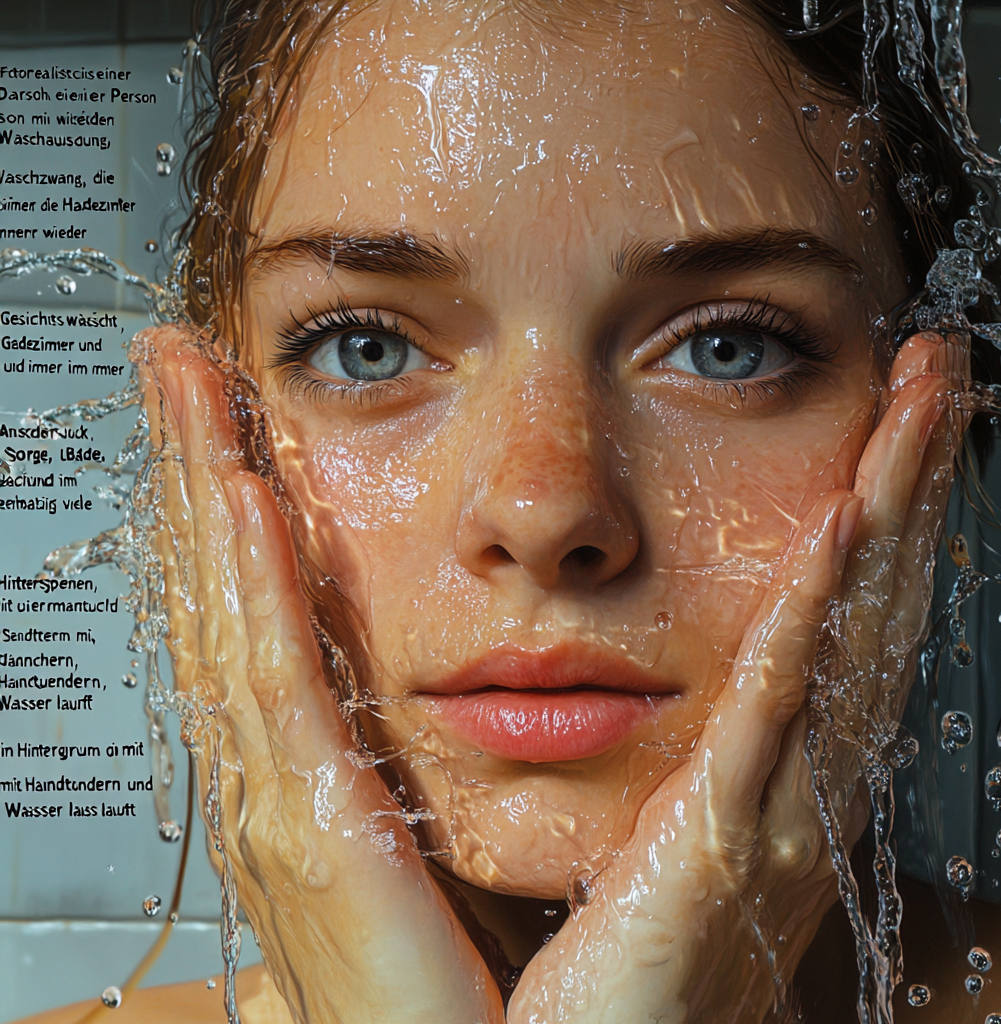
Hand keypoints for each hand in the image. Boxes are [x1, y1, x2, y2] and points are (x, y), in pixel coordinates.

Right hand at [133, 325, 503, 1023]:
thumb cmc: (455, 985)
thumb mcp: (415, 849)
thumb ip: (394, 776)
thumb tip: (395, 726)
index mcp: (300, 769)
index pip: (252, 608)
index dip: (225, 511)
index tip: (222, 415)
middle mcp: (269, 769)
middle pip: (218, 589)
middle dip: (189, 468)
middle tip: (175, 365)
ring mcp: (276, 794)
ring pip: (227, 611)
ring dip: (203, 492)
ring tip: (187, 390)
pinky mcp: (313, 822)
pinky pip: (274, 678)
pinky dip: (249, 586)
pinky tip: (238, 499)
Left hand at [506, 331, 965, 1023]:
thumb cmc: (599, 961)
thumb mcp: (635, 820)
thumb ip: (639, 733)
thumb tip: (605, 654)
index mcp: (775, 769)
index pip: (839, 616)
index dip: (879, 514)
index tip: (890, 420)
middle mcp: (800, 781)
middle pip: (870, 603)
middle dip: (912, 480)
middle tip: (939, 373)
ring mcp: (778, 809)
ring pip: (849, 635)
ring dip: (890, 514)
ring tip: (925, 405)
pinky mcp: (725, 841)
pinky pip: (779, 711)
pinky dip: (814, 619)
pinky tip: (839, 531)